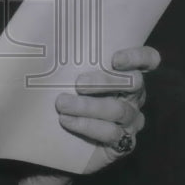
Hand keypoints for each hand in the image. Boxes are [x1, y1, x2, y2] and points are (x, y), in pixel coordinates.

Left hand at [55, 46, 160, 173]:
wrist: (56, 141)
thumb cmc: (62, 99)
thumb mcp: (63, 77)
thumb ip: (66, 62)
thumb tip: (37, 41)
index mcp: (125, 75)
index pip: (147, 60)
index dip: (138, 56)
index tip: (115, 59)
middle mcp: (133, 96)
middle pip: (134, 83)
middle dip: (106, 81)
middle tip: (79, 84)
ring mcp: (131, 121)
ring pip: (119, 109)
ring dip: (88, 106)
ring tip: (63, 104)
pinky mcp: (123, 143)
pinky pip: (112, 133)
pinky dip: (88, 126)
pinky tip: (67, 122)